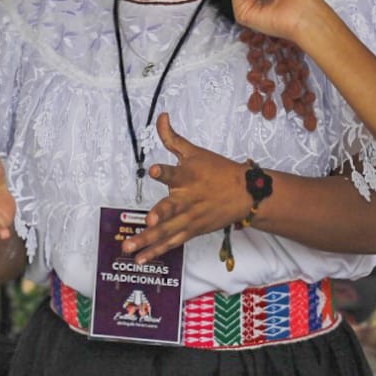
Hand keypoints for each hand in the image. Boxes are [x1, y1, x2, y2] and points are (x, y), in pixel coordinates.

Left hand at [122, 114, 251, 262]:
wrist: (245, 193)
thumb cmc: (217, 170)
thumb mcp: (195, 152)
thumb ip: (172, 138)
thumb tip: (161, 117)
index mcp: (188, 177)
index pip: (175, 172)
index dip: (165, 171)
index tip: (155, 169)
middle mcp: (188, 199)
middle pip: (171, 208)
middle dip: (159, 216)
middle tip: (148, 222)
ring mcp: (190, 218)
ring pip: (168, 231)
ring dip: (148, 241)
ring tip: (129, 249)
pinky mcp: (193, 230)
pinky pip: (172, 242)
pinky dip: (158, 251)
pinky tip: (142, 258)